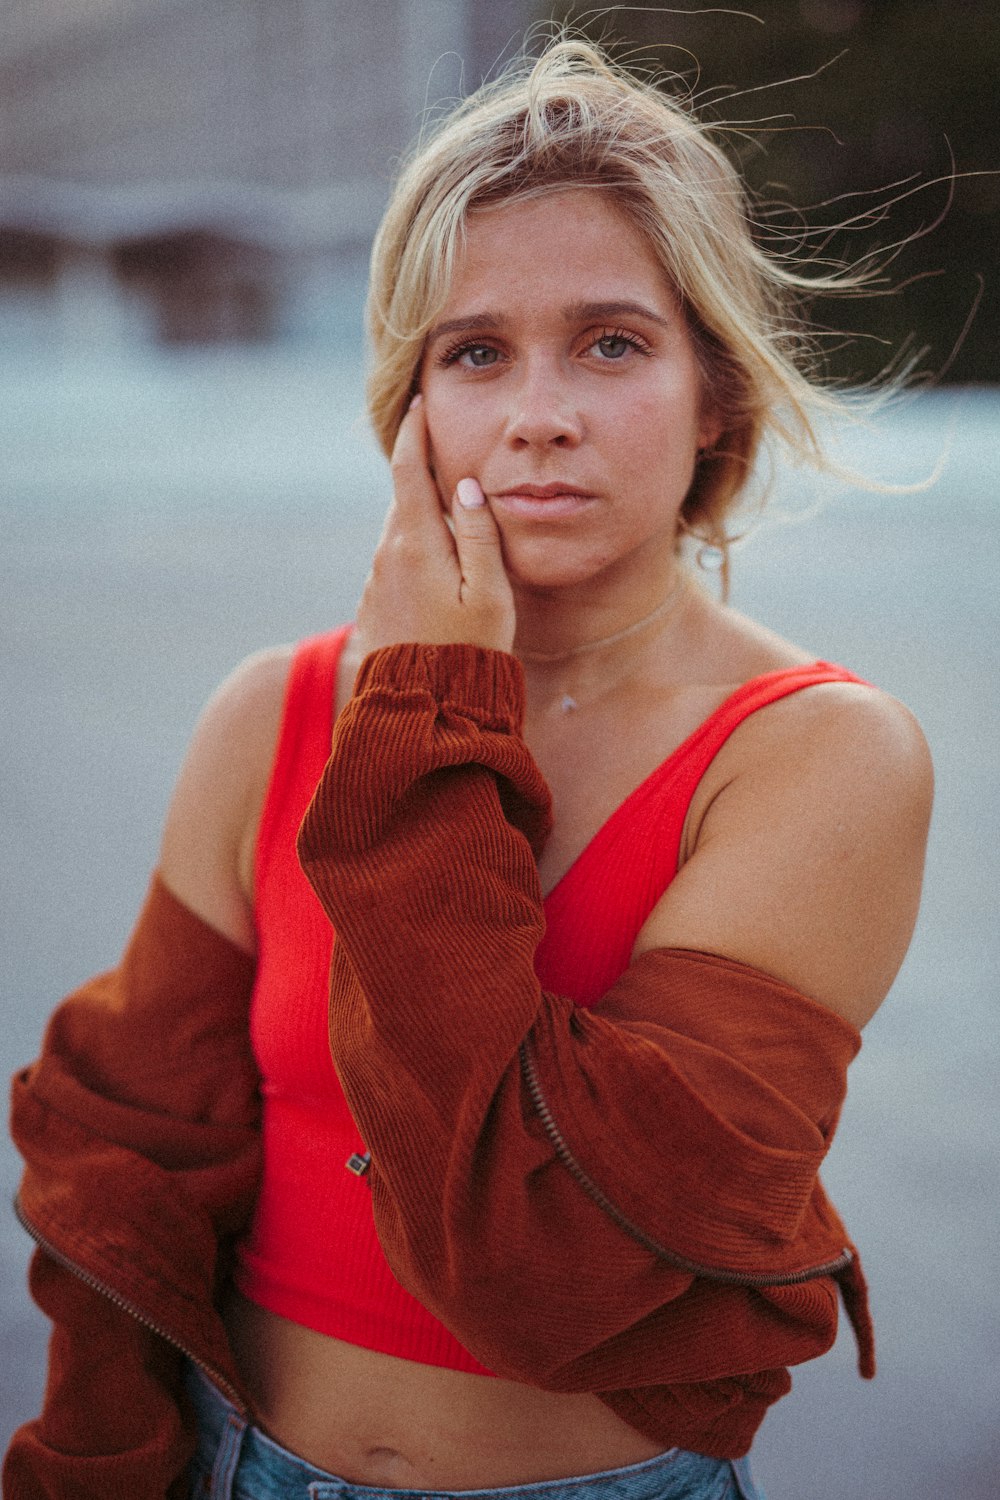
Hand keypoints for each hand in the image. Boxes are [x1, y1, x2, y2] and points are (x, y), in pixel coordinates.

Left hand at [353, 396, 515, 655]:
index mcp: (416, 542)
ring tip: (455, 535)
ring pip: (402, 534)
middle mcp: (387, 555)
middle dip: (425, 480)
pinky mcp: (374, 605)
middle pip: (406, 500)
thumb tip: (468, 486)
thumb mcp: (490, 594)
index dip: (414, 430)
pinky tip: (441, 585)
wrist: (421, 708)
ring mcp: (377, 581)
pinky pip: (397, 566)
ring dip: (425, 527)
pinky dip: (418, 559)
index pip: (408, 468)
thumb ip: (481, 536)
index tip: (419, 401)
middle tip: (448, 464)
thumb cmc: (467, 651)